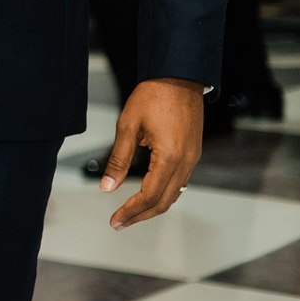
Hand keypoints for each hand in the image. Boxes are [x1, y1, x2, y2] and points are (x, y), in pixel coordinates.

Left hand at [101, 78, 204, 229]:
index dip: (131, 211)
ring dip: (152, 207)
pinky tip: (147, 195)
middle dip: (141, 215)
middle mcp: (186, 162)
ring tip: (129, 214)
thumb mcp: (128, 126)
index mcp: (170, 157)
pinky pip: (179, 182)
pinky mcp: (193, 153)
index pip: (150, 195)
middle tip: (118, 223)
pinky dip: (163, 193)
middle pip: (164, 201)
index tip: (114, 220)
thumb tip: (106, 188)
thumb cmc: (151, 97)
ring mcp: (192, 159)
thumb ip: (118, 159)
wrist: (179, 77)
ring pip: (174, 194)